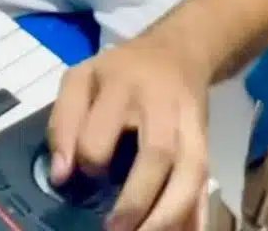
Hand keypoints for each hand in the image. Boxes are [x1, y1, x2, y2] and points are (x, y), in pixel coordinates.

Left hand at [48, 34, 210, 230]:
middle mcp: (161, 105)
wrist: (176, 54)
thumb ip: (63, 122)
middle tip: (113, 230)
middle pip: (158, 153)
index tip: (75, 180)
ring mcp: (191, 127)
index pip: (103, 126)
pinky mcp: (208, 146)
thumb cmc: (118, 72)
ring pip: (191, 174)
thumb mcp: (81, 79)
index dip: (89, 157)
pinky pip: (206, 187)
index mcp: (120, 84)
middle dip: (137, 200)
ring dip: (169, 215)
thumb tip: (60, 175)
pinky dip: (197, 216)